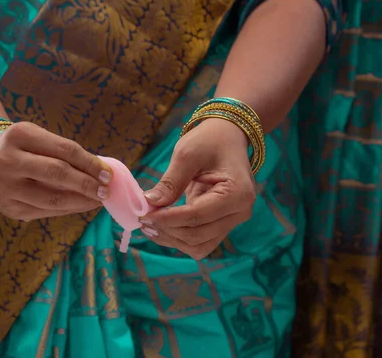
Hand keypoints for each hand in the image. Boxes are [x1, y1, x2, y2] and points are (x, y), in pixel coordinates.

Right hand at [0, 122, 111, 220]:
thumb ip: (66, 152)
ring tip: (98, 201)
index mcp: (20, 135)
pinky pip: (46, 211)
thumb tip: (102, 171)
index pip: (64, 150)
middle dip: (87, 184)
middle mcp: (8, 160)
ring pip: (52, 199)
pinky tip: (82, 205)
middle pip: (57, 174)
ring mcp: (6, 187)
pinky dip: (68, 209)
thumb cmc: (24, 147)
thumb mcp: (40, 138)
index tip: (108, 173)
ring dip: (81, 201)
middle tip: (106, 191)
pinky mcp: (9, 208)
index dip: (90, 163)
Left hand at [139, 119, 256, 259]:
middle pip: (198, 236)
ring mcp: (233, 221)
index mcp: (237, 193)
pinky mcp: (222, 224)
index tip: (143, 213)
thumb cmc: (210, 140)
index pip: (197, 216)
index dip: (167, 219)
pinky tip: (160, 226)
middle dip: (166, 230)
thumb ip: (170, 182)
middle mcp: (240, 212)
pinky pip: (200, 241)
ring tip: (148, 225)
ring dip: (171, 239)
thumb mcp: (187, 154)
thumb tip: (149, 203)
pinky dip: (178, 238)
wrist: (228, 137)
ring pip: (198, 246)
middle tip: (141, 218)